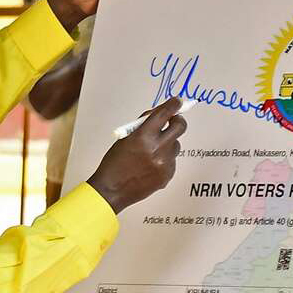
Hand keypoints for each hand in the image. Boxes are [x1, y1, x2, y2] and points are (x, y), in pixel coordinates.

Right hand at [86, 98, 185, 213]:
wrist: (111, 190)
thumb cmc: (114, 163)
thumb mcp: (125, 138)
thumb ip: (143, 126)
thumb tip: (159, 116)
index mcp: (143, 136)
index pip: (164, 114)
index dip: (173, 105)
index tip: (177, 101)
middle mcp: (157, 149)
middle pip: (180, 127)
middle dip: (178, 121)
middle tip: (173, 121)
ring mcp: (164, 163)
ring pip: (176, 145)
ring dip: (168, 143)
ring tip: (152, 152)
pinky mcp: (167, 175)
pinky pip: (172, 160)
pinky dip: (164, 159)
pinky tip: (150, 165)